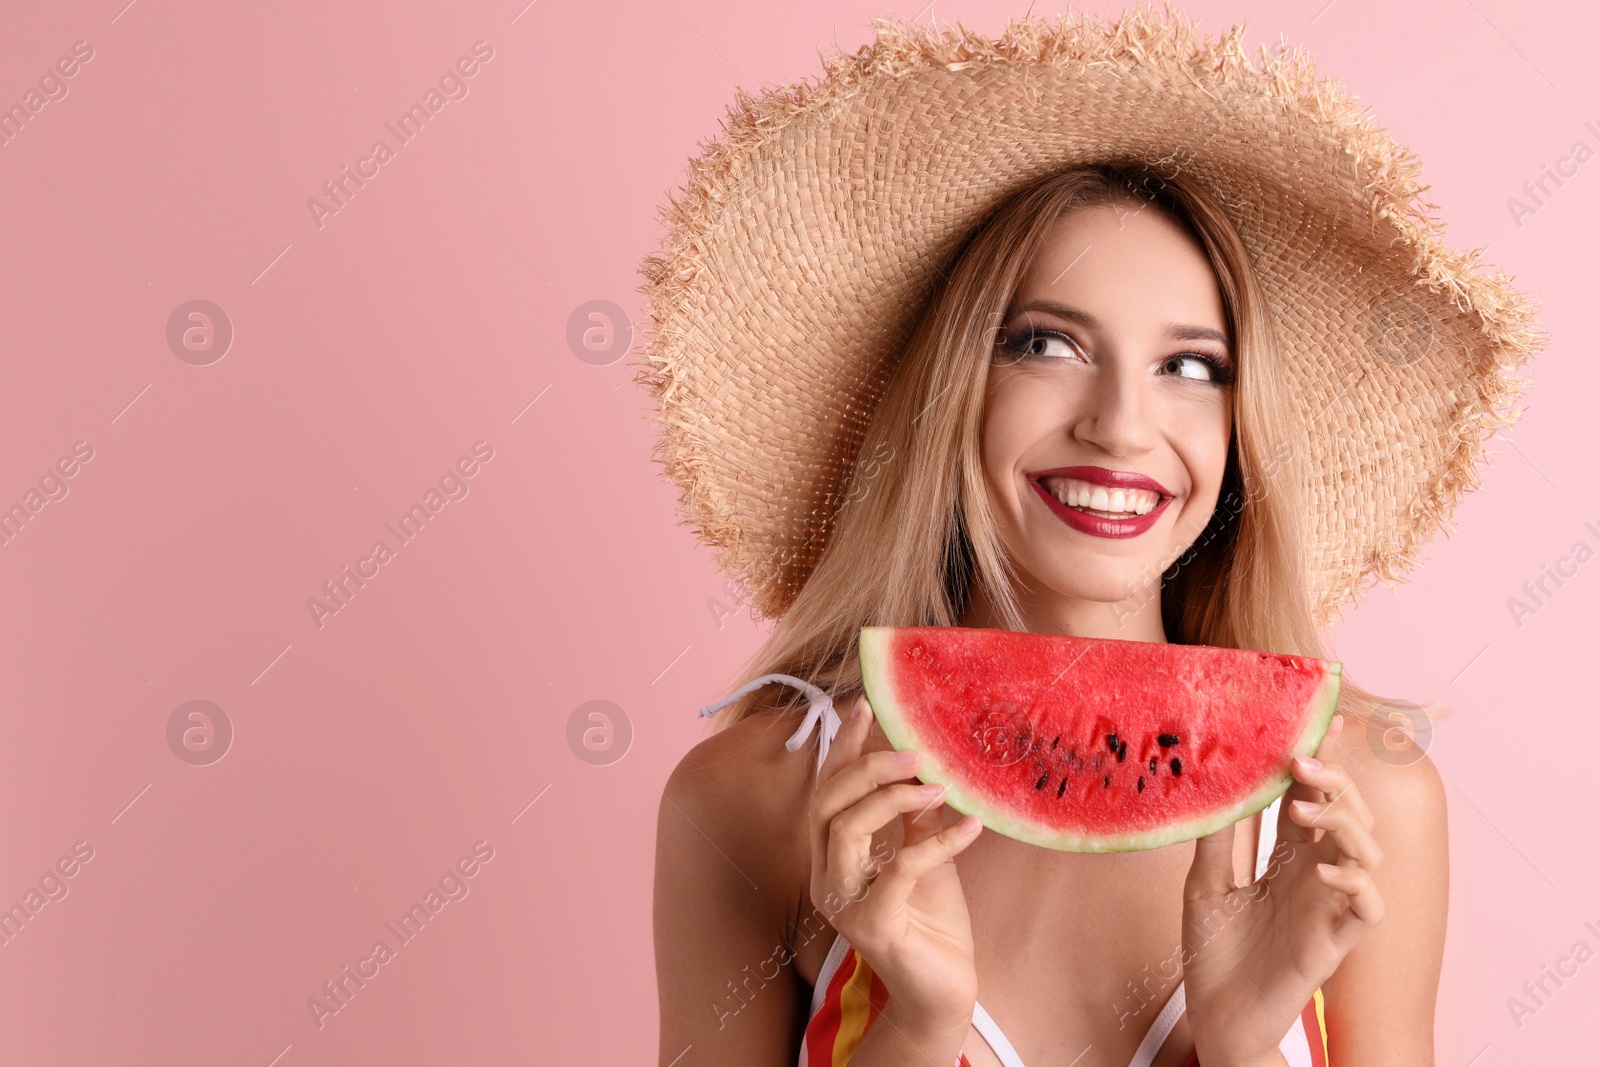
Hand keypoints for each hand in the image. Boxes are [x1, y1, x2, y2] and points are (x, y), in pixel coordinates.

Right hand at [807, 693, 982, 1048]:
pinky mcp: (873, 926)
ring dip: (893, 798)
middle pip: (825, 803)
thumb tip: (923, 761)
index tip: (865, 705)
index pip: (826, 789)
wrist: (943, 988)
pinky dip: (938, 842)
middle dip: (867, 766)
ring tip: (939, 787)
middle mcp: (826, 875)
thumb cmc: (931, 920)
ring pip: (847, 829)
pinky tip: (972, 828)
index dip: (842, 746)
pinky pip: (900, 869)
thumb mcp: (922, 853)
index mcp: (832, 853)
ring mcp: (844, 902)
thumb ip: (912, 813)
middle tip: (916, 751)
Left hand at [1180, 715, 1385, 1063]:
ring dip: (1343, 822)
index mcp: (1285, 856)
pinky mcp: (1336, 941)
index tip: (1317, 720)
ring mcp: (1329, 905)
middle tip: (1300, 760)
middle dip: (1333, 781)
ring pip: (1368, 850)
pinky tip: (1322, 870)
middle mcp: (1314, 873)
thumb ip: (1220, 836)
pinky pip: (1368, 906)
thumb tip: (1218, 779)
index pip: (1311, 797)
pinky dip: (1354, 881)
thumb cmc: (1214, 950)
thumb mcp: (1206, 881)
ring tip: (1300, 810)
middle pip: (1347, 813)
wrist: (1215, 1014)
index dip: (1319, 761)